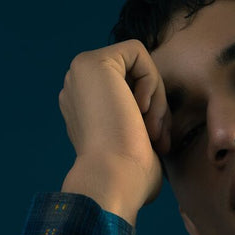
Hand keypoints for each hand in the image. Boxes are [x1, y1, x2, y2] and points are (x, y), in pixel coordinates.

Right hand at [58, 40, 171, 221]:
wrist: (114, 181)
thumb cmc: (129, 179)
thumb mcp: (136, 148)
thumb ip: (140, 128)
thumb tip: (153, 126)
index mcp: (84, 110)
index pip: (129, 94)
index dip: (150, 114)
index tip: (155, 143)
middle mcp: (77, 88)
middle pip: (133, 77)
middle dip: (155, 105)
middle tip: (157, 138)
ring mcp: (80, 73)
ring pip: (136, 65)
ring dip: (156, 97)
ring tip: (151, 130)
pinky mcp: (92, 62)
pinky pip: (136, 52)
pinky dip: (150, 79)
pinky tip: (142, 109)